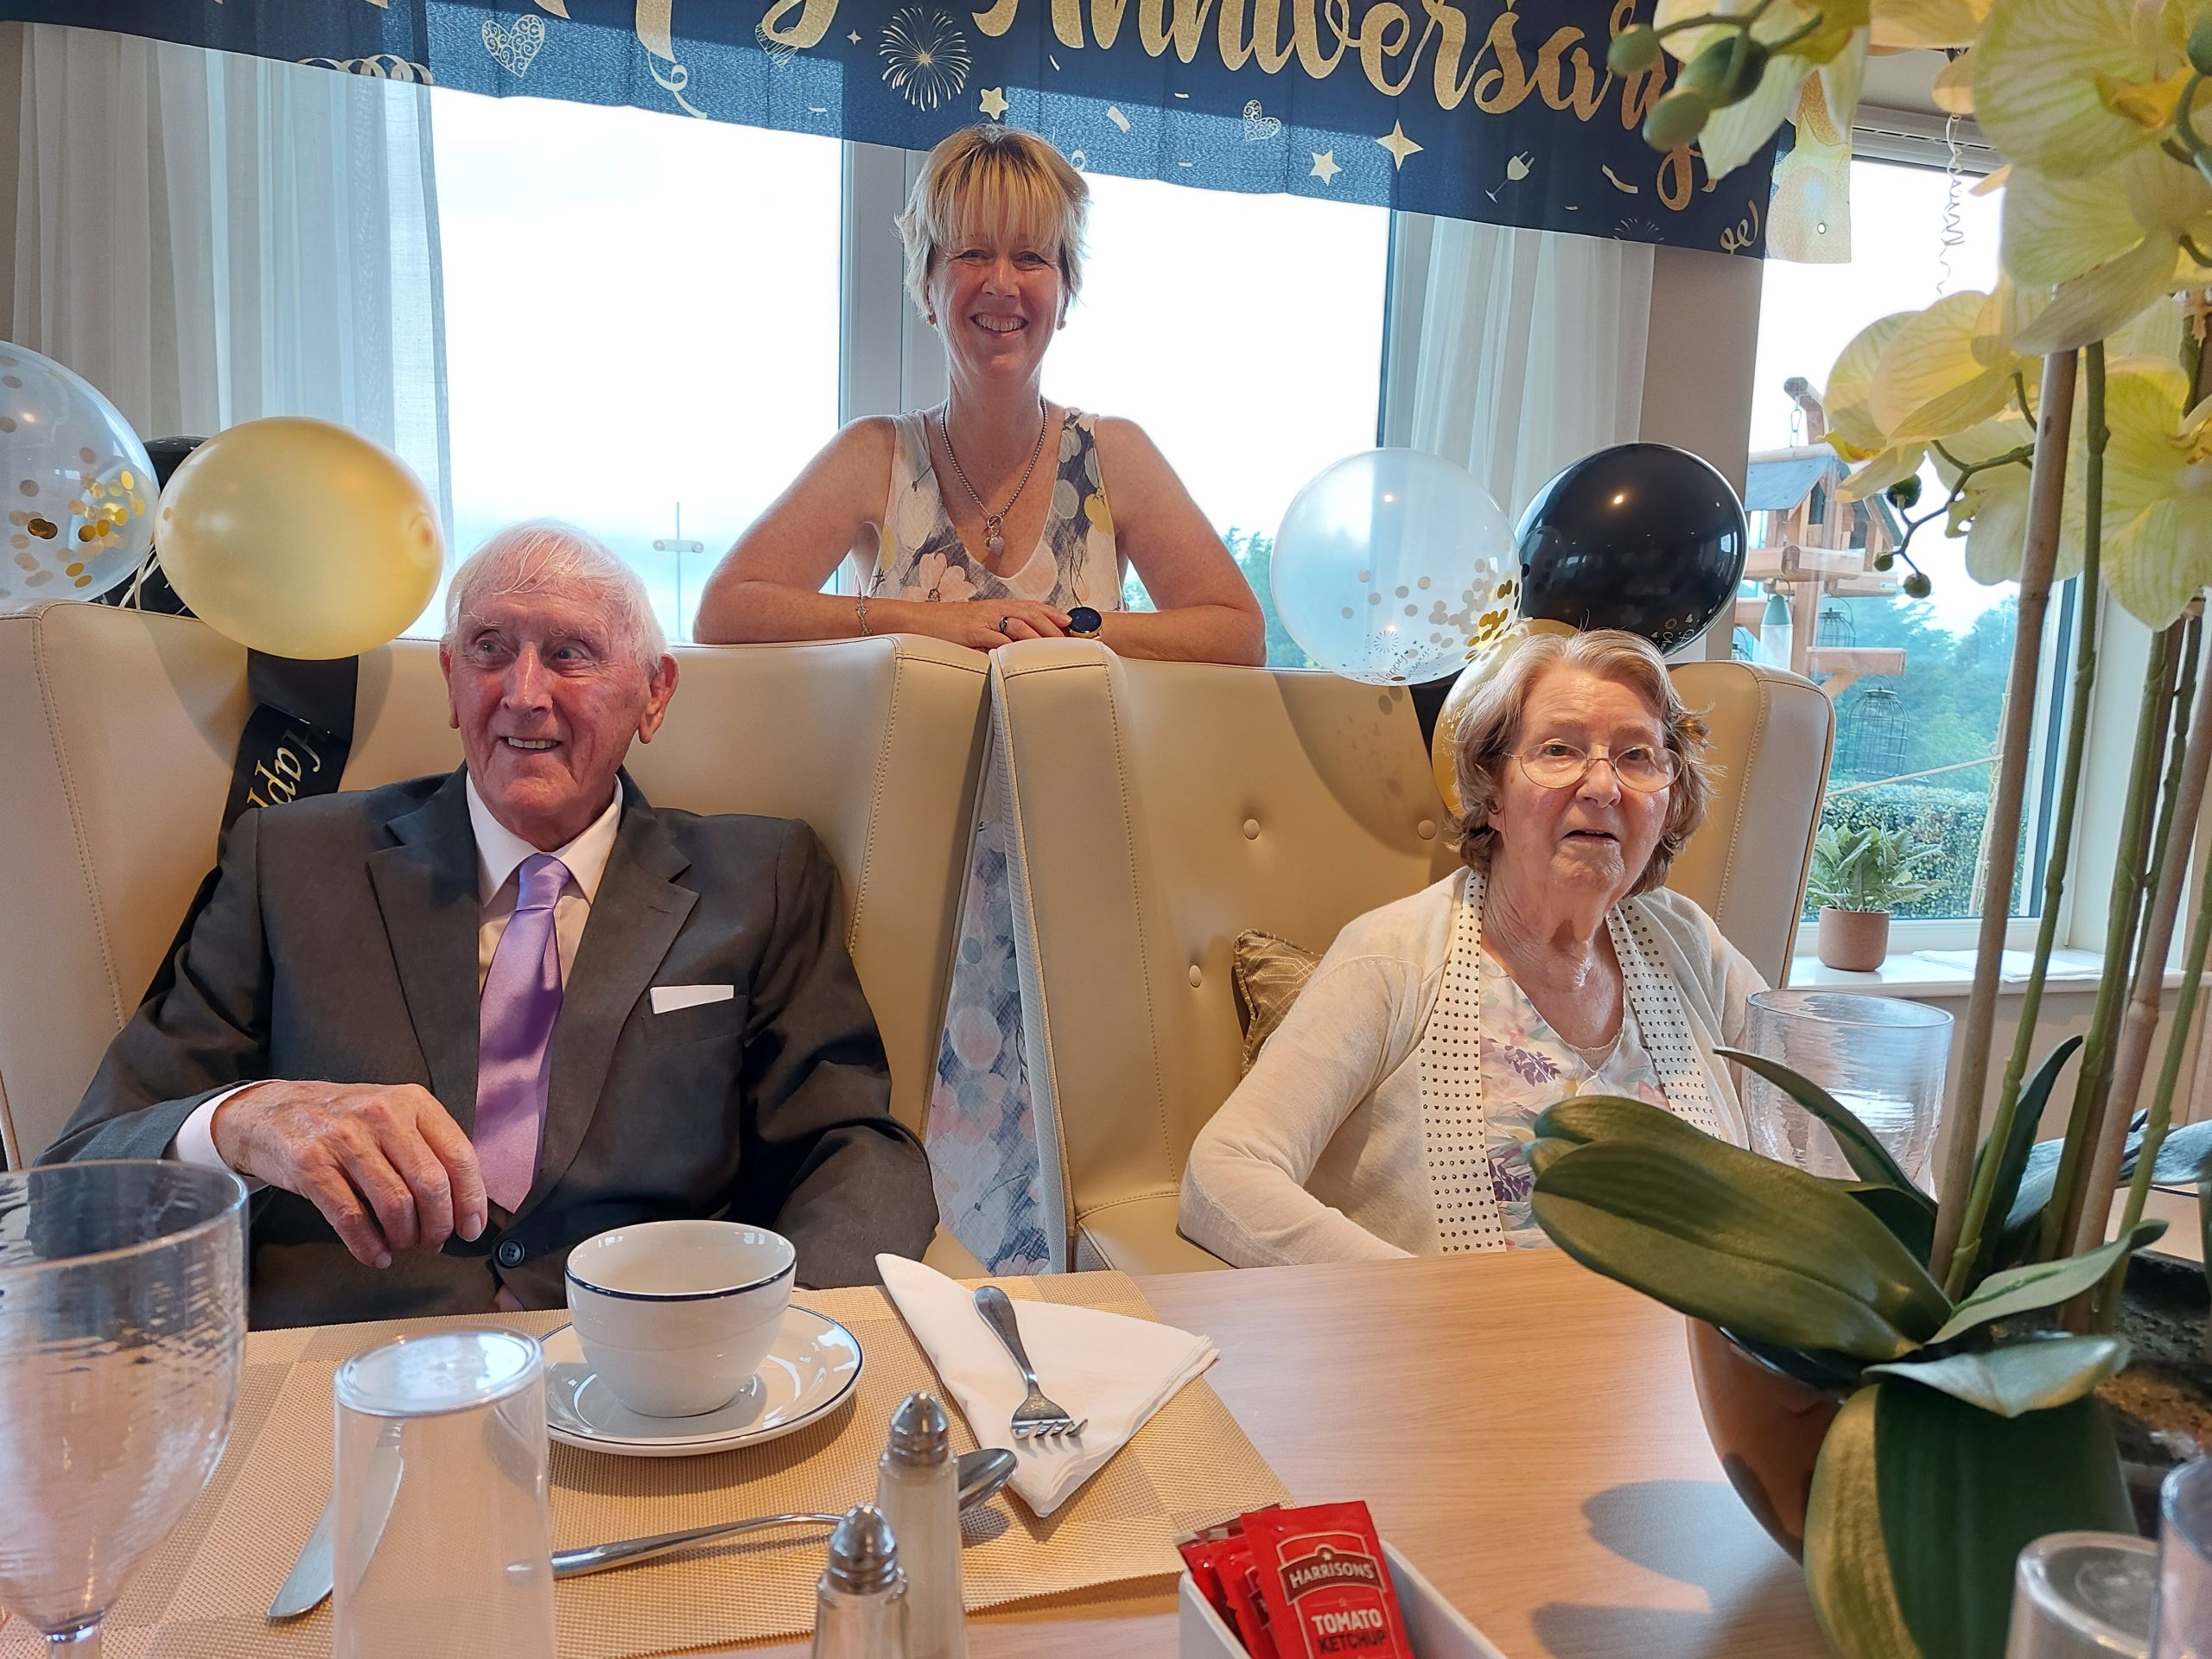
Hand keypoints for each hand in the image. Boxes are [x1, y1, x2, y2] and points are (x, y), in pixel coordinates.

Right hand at [212, 1081, 487, 1267]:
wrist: (271, 1112)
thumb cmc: (342, 1121)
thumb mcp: (391, 1114)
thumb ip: (427, 1148)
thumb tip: (461, 1205)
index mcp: (412, 1102)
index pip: (459, 1155)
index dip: (471, 1199)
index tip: (471, 1227)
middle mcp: (381, 1115)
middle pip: (430, 1184)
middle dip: (438, 1225)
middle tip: (434, 1242)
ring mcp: (344, 1139)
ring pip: (395, 1204)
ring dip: (405, 1237)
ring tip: (403, 1245)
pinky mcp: (311, 1165)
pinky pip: (351, 1217)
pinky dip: (369, 1246)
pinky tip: (376, 1254)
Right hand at [923, 600, 1070, 648]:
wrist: (920, 620)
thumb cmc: (948, 625)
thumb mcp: (978, 624)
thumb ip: (997, 631)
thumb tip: (1017, 645)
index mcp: (997, 606)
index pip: (1031, 605)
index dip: (1052, 612)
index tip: (1069, 621)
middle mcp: (994, 609)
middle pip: (1031, 613)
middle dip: (1052, 625)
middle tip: (1068, 638)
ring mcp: (984, 619)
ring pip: (1019, 624)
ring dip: (1038, 636)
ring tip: (1052, 648)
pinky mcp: (973, 631)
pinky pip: (996, 637)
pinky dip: (1011, 646)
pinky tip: (1023, 654)